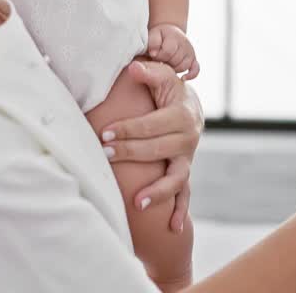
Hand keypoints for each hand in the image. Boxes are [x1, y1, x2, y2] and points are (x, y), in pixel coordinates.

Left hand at [101, 60, 203, 231]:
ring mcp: (188, 158)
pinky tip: (173, 229)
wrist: (190, 105)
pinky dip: (181, 212)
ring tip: (136, 203)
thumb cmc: (169, 89)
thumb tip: (133, 67)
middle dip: (132, 154)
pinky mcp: (185, 170)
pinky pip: (185, 194)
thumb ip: (150, 71)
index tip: (105, 134)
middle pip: (159, 151)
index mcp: (182, 115)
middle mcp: (189, 138)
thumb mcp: (163, 76)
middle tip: (106, 156)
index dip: (129, 130)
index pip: (152, 125)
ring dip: (158, 192)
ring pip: (176, 178)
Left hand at [147, 24, 199, 79]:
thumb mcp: (153, 35)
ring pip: (183, 67)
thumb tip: (154, 54)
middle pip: (175, 61)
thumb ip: (153, 43)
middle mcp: (185, 44)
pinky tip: (183, 78)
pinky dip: (191, 75)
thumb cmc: (159, 36)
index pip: (168, 52)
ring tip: (166, 64)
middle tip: (159, 59)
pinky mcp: (193, 59)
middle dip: (165, 62)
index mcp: (175, 36)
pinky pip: (196, 69)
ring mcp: (190, 52)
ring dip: (173, 68)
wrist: (169, 34)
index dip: (159, 56)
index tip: (153, 55)